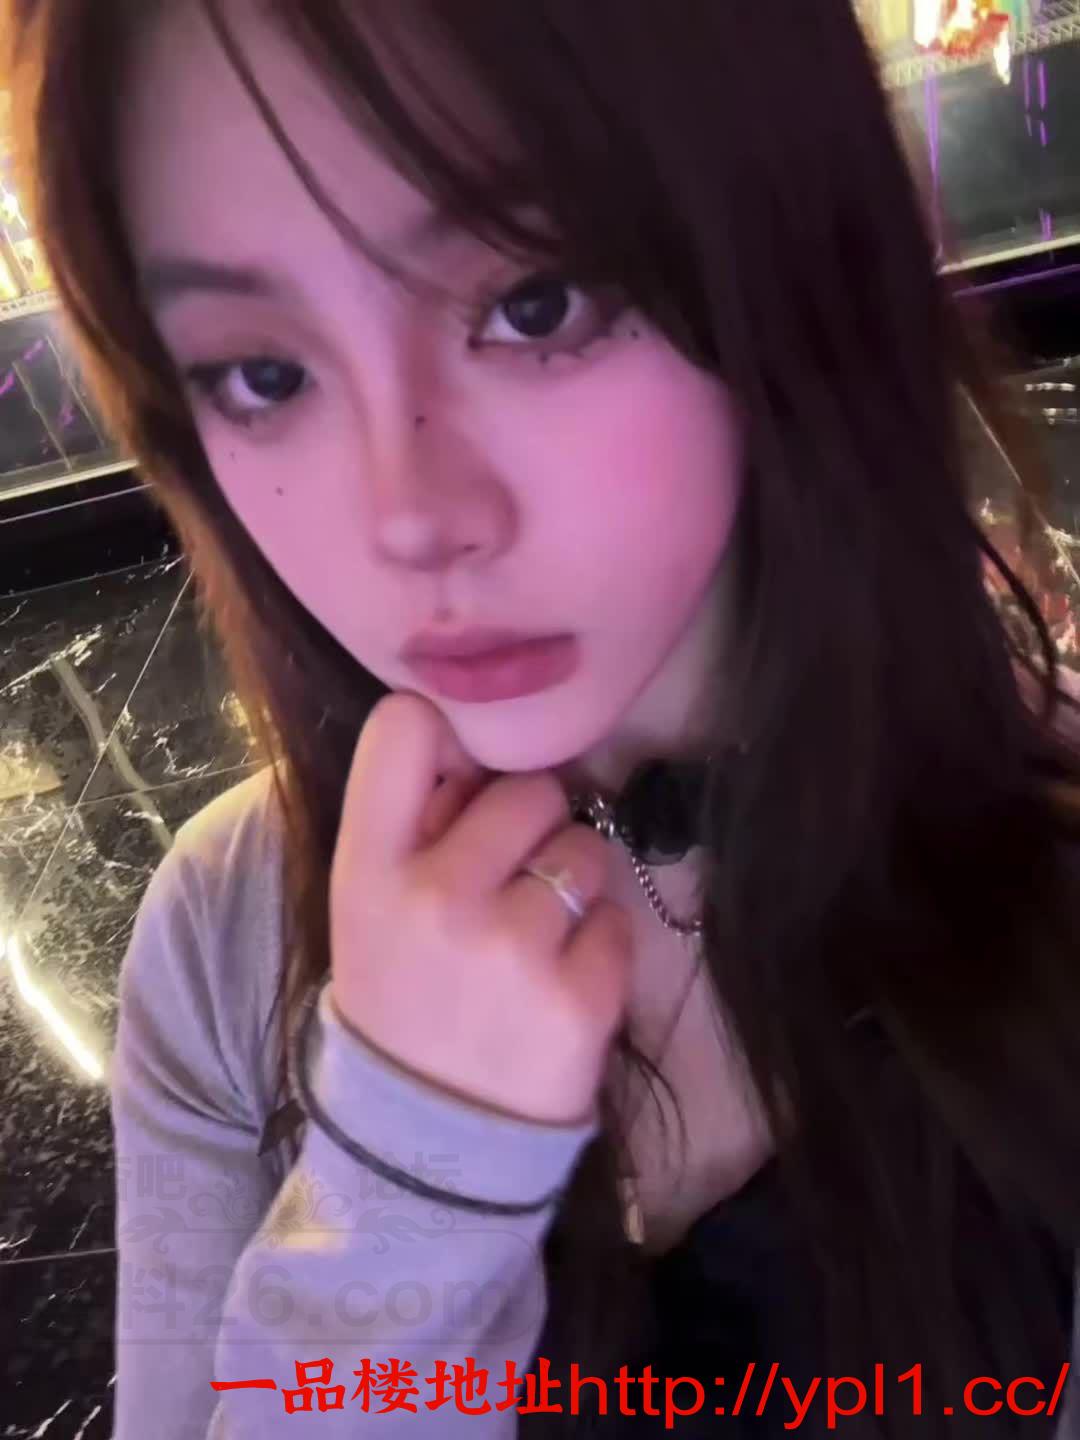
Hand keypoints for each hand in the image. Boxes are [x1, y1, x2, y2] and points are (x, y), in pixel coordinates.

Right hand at [329, 692, 631, 1124]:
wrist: (426, 1142)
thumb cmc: (401, 1000)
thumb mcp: (367, 908)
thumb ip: (409, 824)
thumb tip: (479, 753)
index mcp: (368, 868)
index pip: (406, 727)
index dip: (447, 737)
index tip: (461, 779)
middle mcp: (438, 896)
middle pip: (529, 786)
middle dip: (530, 827)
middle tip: (505, 886)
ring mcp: (513, 947)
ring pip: (586, 849)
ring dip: (572, 885)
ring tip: (532, 941)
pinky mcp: (580, 997)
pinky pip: (619, 919)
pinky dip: (599, 948)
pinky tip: (558, 986)